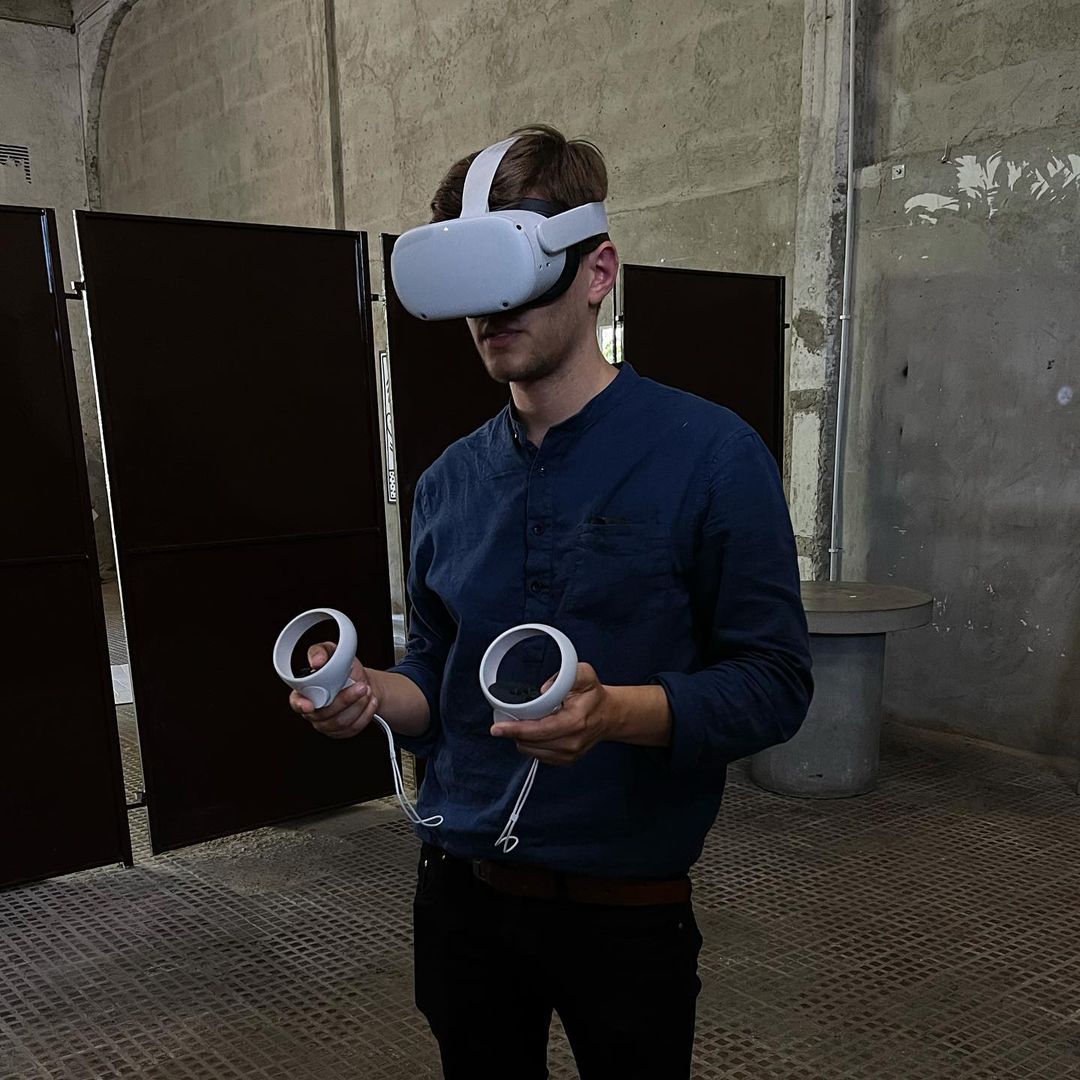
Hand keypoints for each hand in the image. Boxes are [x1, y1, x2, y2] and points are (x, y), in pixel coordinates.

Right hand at [289, 642, 378, 738]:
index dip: (301, 705)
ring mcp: (327, 724)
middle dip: (345, 699)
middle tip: (360, 686)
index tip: (310, 705)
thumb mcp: (332, 652)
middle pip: (324, 713)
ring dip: (358, 705)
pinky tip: (370, 702)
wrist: (361, 682)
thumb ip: (321, 651)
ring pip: (340, 722)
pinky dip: (366, 714)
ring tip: (367, 691)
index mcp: (305, 693)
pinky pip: (353, 728)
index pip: (296, 703)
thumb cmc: (343, 669)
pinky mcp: (342, 731)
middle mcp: (314, 711)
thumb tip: (316, 660)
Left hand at [490, 662, 612, 765]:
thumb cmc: (593, 696)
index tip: (497, 728)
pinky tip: (535, 732)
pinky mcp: (566, 761)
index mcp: (575, 722)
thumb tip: (544, 689)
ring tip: (524, 723)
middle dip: (514, 732)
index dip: (516, 729)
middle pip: (531, 743)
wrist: (609, 716)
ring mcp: (569, 755)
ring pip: (531, 751)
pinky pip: (538, 755)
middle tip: (505, 721)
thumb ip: (565, 675)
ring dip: (522, 738)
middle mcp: (572, 743)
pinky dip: (531, 744)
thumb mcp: (584, 675)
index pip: (539, 730)